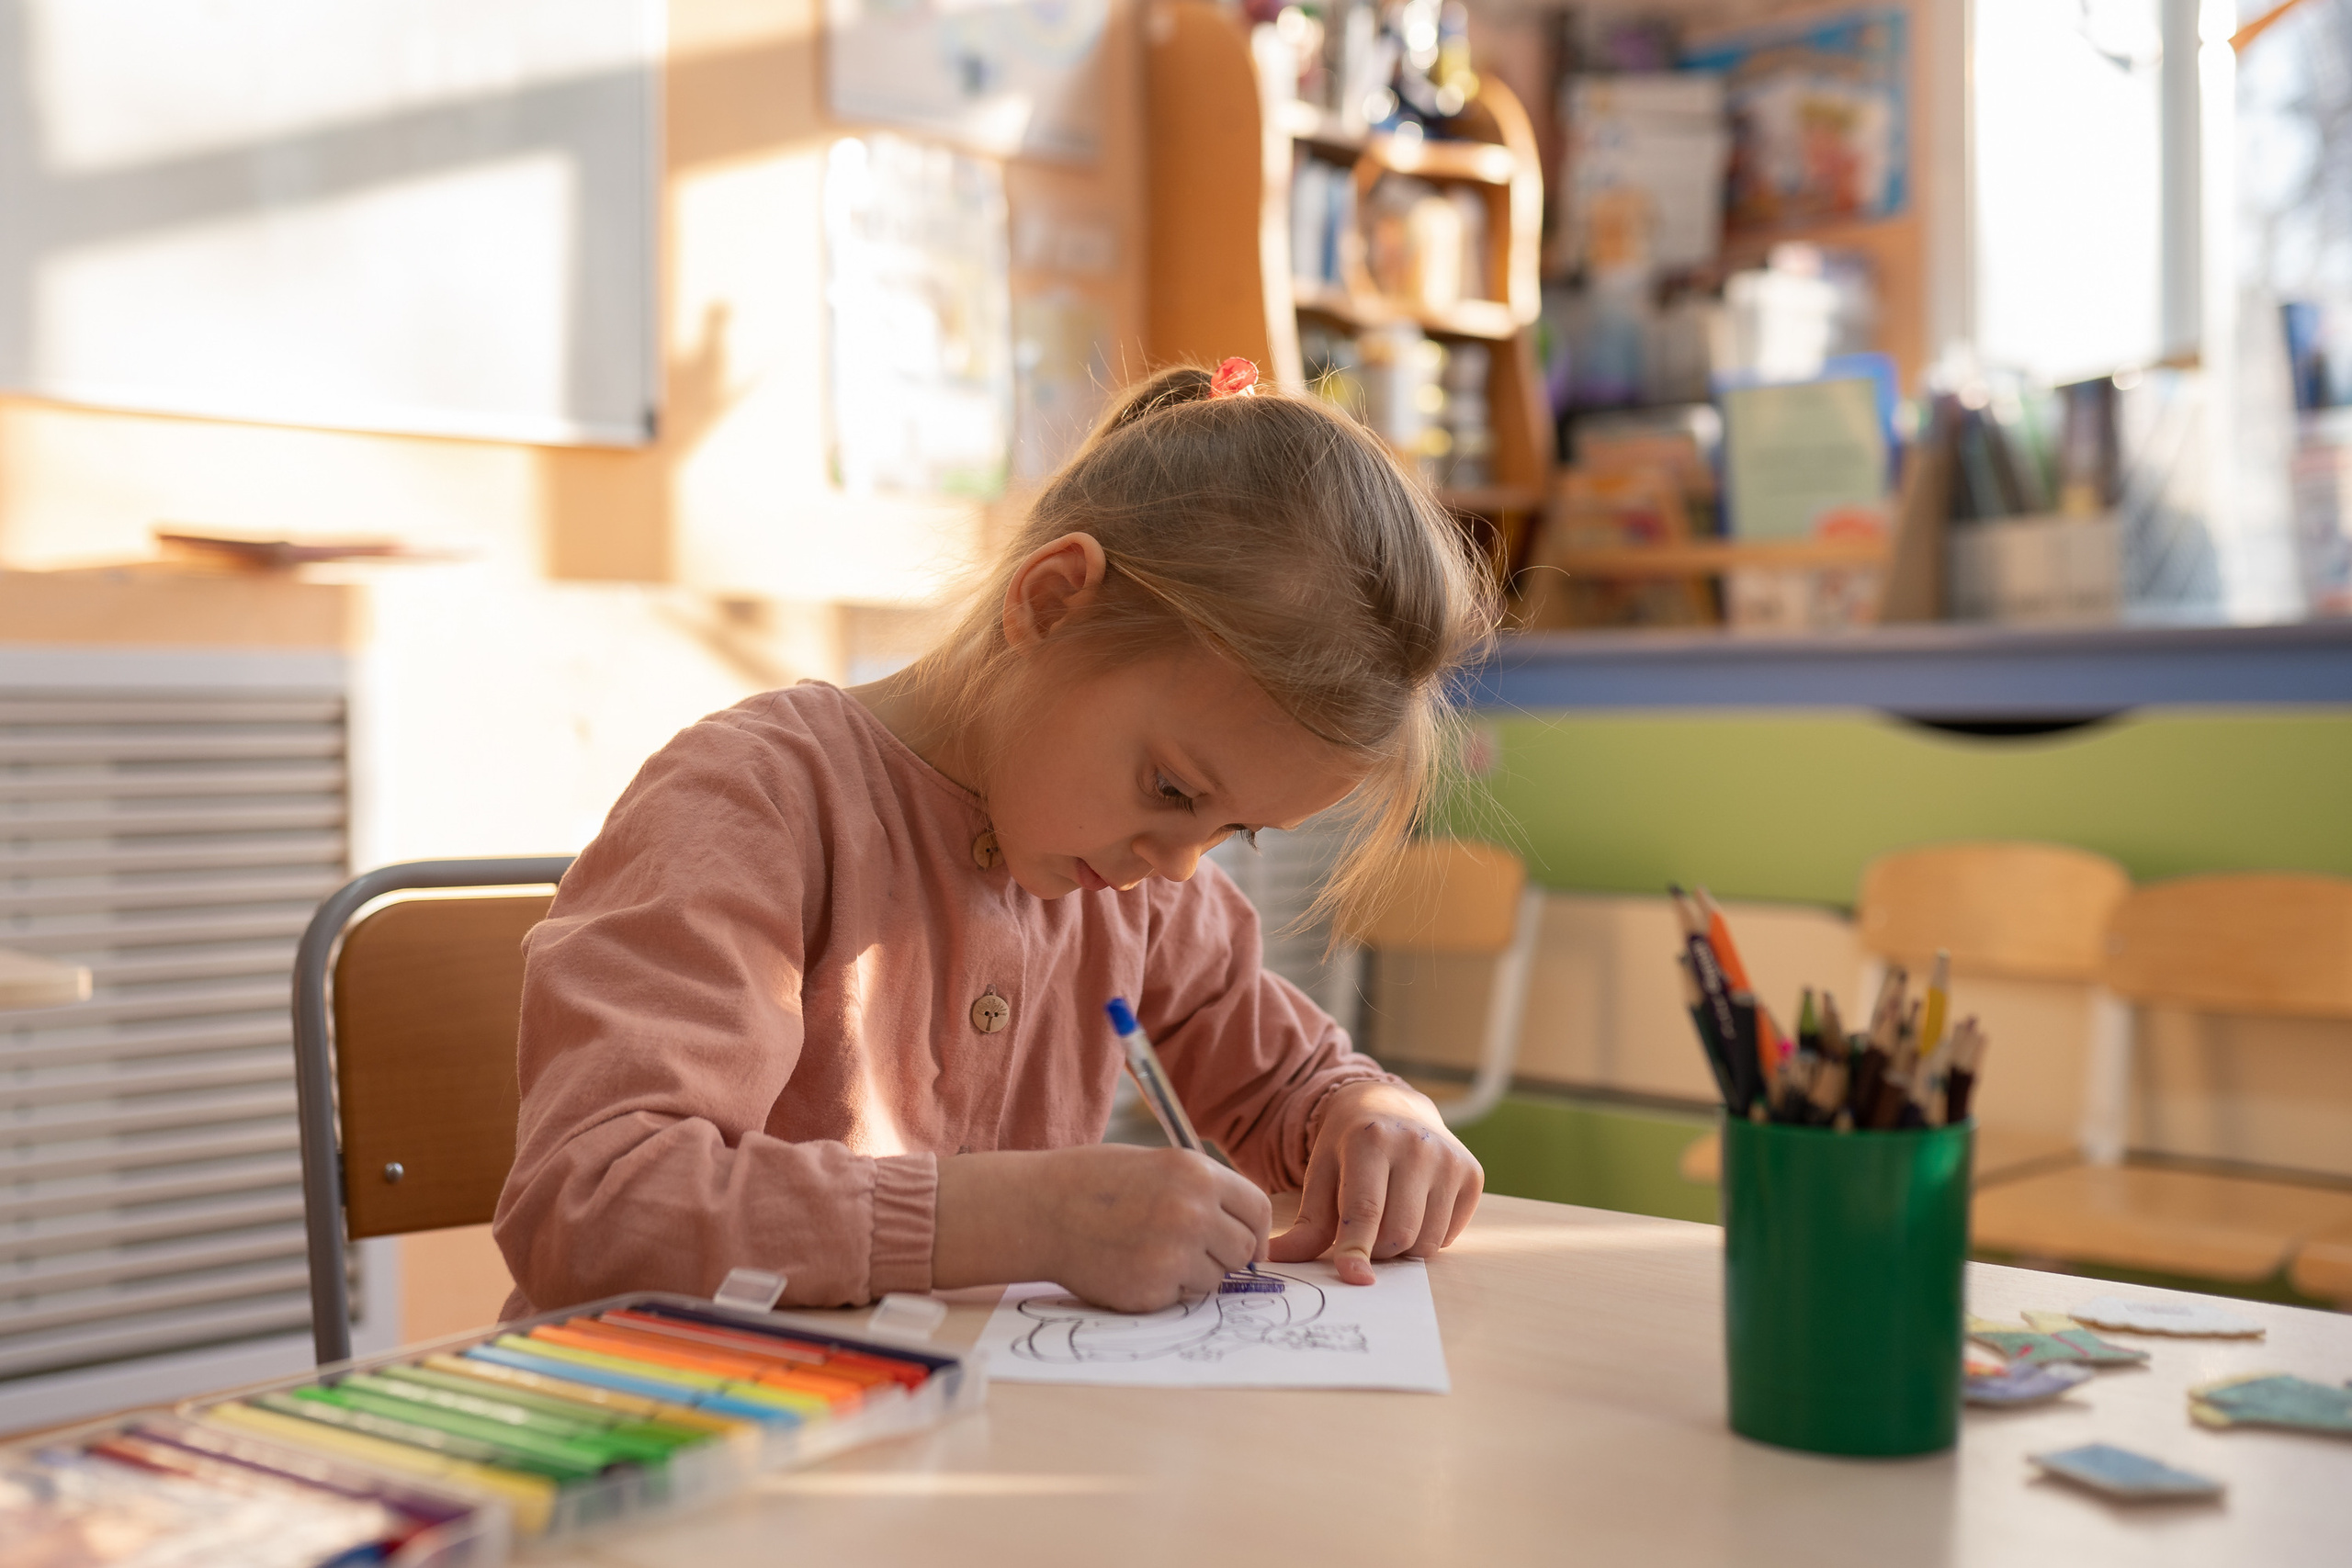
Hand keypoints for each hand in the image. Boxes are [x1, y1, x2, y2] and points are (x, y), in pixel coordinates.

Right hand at [933, 1144, 1270, 1312]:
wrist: (1038, 1210)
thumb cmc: (1093, 1183)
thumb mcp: (1157, 1164)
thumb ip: (1202, 1191)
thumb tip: (1243, 1227)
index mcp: (1196, 1173)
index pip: (1258, 1210)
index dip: (1255, 1230)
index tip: (1247, 1243)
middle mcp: (1193, 1212)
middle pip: (1244, 1250)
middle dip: (1227, 1255)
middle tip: (1193, 1252)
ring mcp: (1174, 1254)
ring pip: (1215, 1279)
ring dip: (1194, 1274)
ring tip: (1150, 1252)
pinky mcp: (1153, 1290)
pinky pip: (1181, 1299)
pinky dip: (1164, 1290)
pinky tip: (1131, 1267)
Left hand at [1267, 1080, 1482, 1284]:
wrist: (1393, 1105)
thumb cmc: (1350, 1146)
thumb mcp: (1321, 1172)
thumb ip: (1307, 1222)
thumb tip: (1276, 1258)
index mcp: (1370, 1140)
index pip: (1365, 1210)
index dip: (1356, 1250)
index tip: (1353, 1277)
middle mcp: (1416, 1145)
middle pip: (1399, 1233)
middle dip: (1378, 1250)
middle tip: (1365, 1235)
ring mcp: (1450, 1159)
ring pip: (1428, 1241)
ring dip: (1404, 1247)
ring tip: (1389, 1220)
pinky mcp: (1473, 1173)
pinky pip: (1450, 1234)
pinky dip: (1430, 1236)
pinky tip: (1416, 1209)